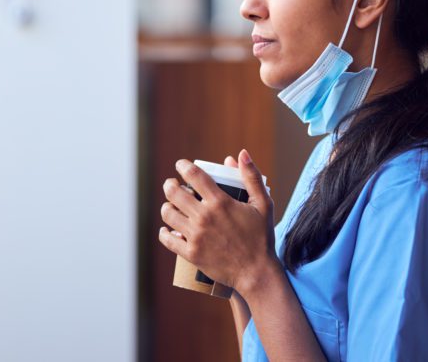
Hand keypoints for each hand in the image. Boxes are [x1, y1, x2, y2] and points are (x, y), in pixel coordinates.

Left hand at [158, 149, 277, 293]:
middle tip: (172, 184)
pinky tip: (166, 229)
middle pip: (174, 192)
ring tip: (171, 205)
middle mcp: (204, 217)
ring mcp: (196, 236)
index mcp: (220, 202)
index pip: (193, 175)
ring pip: (168, 214)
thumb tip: (240, 153)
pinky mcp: (191, 253)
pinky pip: (168, 239)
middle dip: (170, 184)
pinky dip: (164, 232)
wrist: (257, 272)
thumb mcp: (263, 204)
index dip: (183, 166)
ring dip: (167, 206)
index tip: (180, 165)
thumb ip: (251, 176)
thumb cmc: (261, 237)